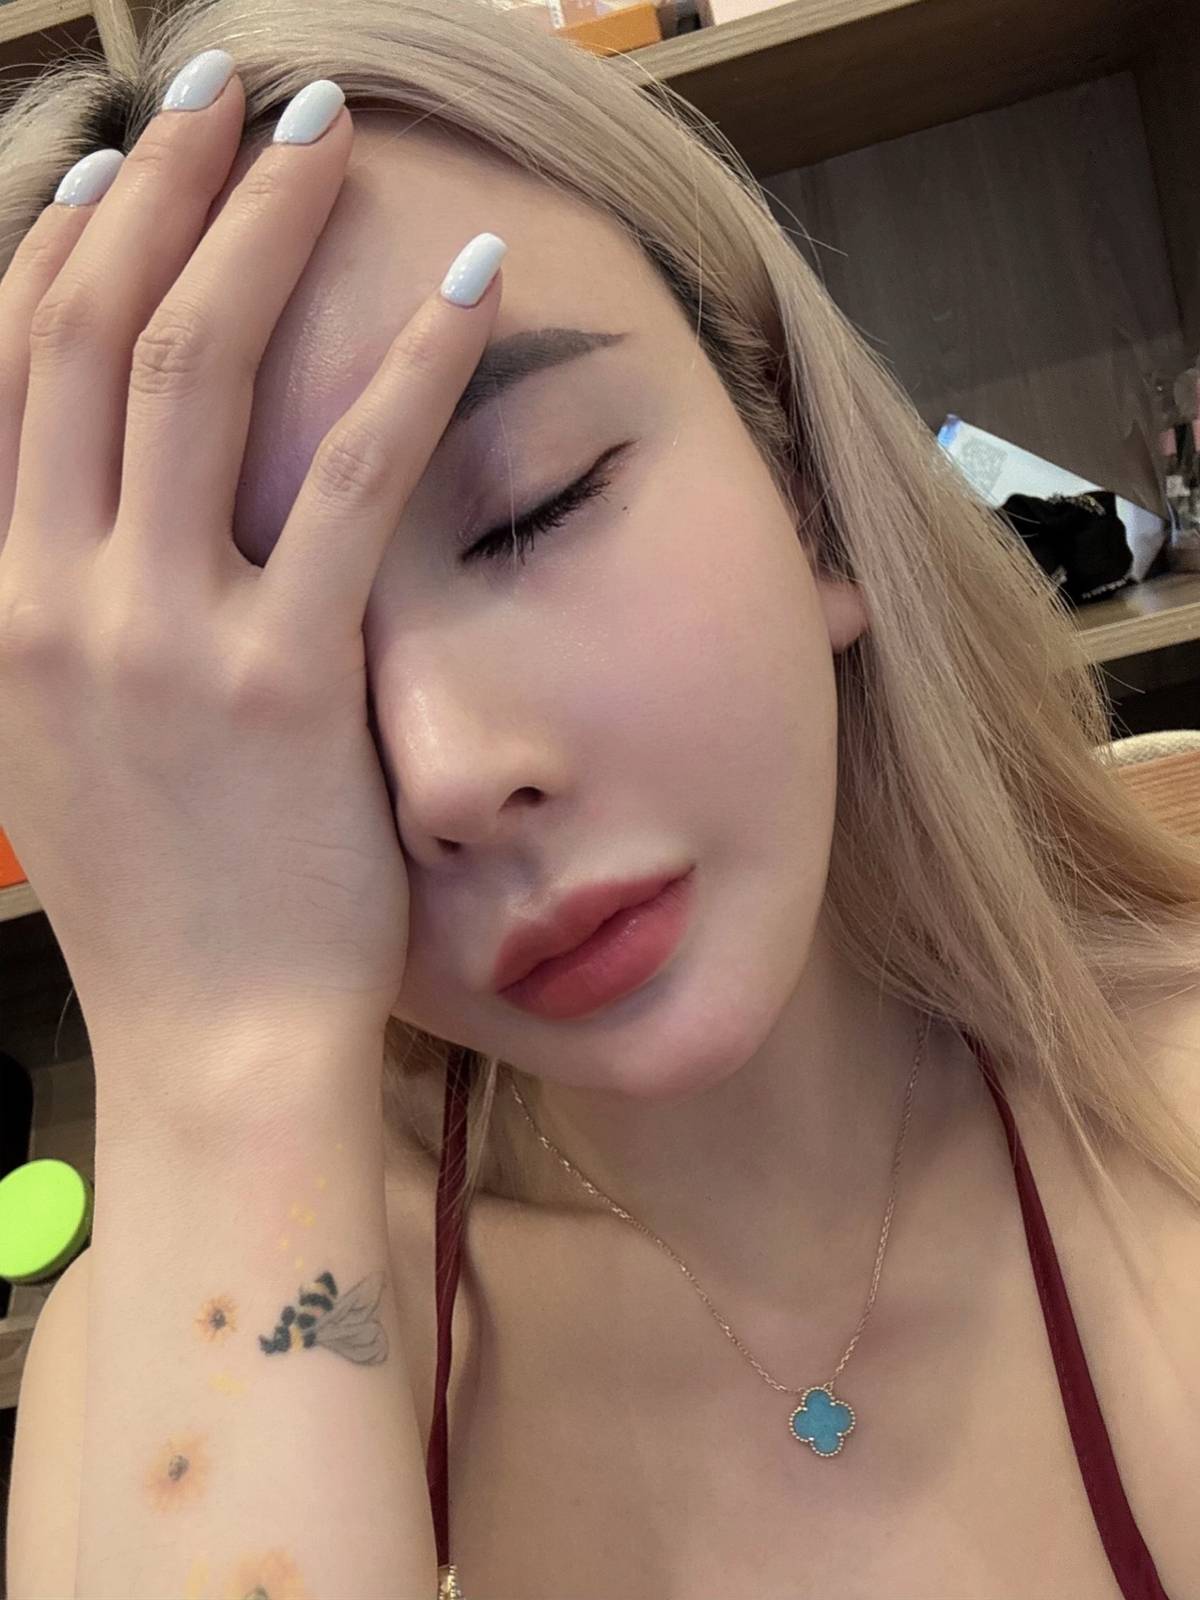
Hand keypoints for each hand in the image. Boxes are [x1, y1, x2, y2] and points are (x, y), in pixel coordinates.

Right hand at [0, 74, 502, 1098]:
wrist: (212, 1039)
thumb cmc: (163, 900)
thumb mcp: (66, 744)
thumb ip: (70, 614)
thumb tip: (112, 508)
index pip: (6, 366)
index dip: (62, 240)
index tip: (124, 156)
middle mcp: (51, 596)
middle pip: (94, 327)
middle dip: (167, 186)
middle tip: (241, 90)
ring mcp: (160, 636)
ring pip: (200, 369)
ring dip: (267, 226)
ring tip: (334, 132)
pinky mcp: (283, 682)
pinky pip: (353, 484)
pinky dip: (409, 369)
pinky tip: (467, 286)